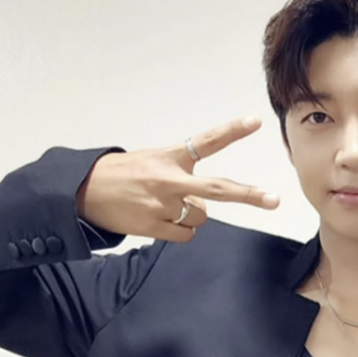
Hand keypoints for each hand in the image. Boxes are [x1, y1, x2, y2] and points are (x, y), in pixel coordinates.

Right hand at [75, 116, 279, 242]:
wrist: (83, 191)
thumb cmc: (123, 175)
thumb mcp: (152, 161)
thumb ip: (182, 175)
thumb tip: (203, 206)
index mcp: (170, 157)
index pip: (206, 142)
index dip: (231, 131)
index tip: (255, 121)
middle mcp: (169, 180)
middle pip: (217, 190)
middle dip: (248, 195)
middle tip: (273, 200)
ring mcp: (162, 205)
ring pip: (200, 218)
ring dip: (190, 216)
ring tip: (165, 206)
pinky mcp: (154, 226)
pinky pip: (185, 235)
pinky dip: (178, 231)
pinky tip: (158, 220)